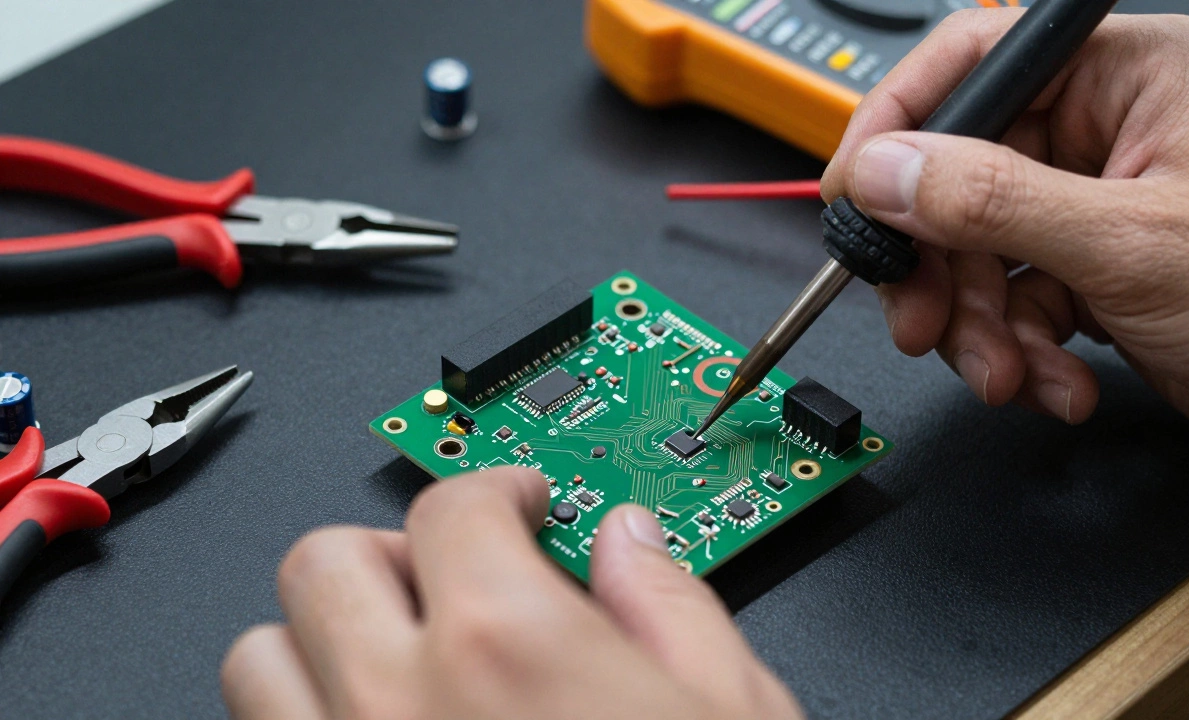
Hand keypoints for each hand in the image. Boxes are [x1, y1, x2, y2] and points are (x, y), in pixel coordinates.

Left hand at [220, 466, 802, 718]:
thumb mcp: (730, 719)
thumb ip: (673, 605)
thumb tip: (636, 543)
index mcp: (508, 647)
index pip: (453, 505)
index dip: (495, 488)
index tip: (517, 503)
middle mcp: (397, 707)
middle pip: (325, 562)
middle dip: (395, 550)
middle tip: (453, 574)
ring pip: (260, 661)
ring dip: (323, 641)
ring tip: (396, 661)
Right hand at [820, 10, 1188, 465]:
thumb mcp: (1129, 245)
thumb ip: (992, 202)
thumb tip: (884, 171)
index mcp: (1122, 77)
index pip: (967, 65)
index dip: (897, 129)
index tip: (856, 197)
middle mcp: (1100, 131)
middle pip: (955, 176)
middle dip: (940, 265)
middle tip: (924, 321)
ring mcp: (1090, 204)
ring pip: (974, 251)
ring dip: (979, 327)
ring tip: (1008, 374)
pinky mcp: (1090, 271)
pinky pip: (1010, 301)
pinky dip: (1016, 352)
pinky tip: (1057, 382)